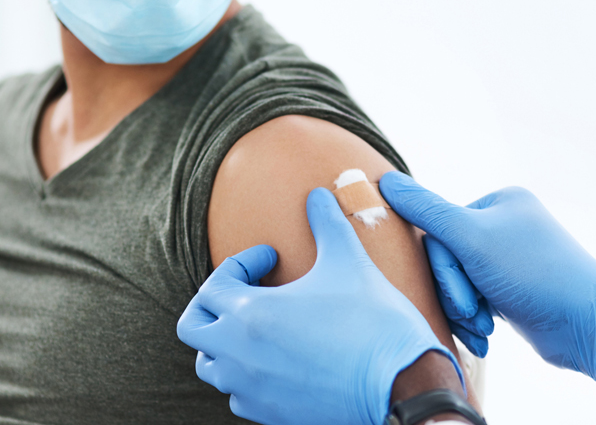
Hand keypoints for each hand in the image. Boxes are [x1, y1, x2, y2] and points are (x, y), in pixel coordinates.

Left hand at [177, 188, 462, 424]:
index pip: (213, 283)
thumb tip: (318, 193)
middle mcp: (238, 356)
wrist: (402, 386)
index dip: (241, 262)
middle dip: (213, 302)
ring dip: (224, 341)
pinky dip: (245, 374)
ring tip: (260, 324)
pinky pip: (237, 395)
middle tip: (248, 289)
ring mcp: (252, 389)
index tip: (271, 257)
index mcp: (249, 315)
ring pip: (211, 365)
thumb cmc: (373, 322)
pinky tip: (278, 358)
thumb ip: (326, 222)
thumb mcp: (349, 260)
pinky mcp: (270, 415)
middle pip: (193, 327)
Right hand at [380, 172, 595, 380]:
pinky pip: (474, 301)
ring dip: (465, 311)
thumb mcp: (471, 238)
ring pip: (458, 284)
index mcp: (499, 203)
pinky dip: (475, 321)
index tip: (466, 293)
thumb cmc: (533, 274)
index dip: (445, 268)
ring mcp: (509, 260)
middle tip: (475, 315)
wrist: (585, 325)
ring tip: (484, 329)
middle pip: (448, 259)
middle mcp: (505, 227)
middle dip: (457, 293)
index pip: (441, 229)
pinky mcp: (512, 292)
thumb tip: (385, 180)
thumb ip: (425, 210)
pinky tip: (485, 338)